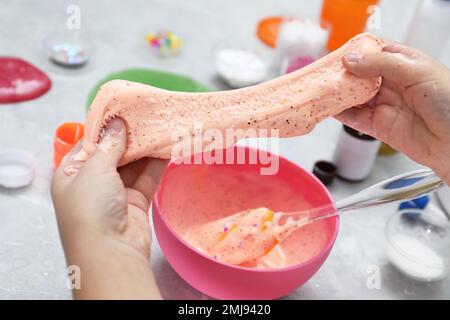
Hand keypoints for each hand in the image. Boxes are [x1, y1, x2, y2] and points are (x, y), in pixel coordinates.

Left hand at [51, 118, 167, 298]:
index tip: (123, 110)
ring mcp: (116, 192)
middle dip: (129, 136)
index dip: (106, 127)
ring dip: (145, 148)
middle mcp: (92, 182)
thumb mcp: (94, 169)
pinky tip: (167, 147)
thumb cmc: (90, 207)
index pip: (89, 144)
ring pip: (133, 164)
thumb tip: (116, 122)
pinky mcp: (136, 201)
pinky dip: (156, 163)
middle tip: (146, 115)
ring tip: (160, 126)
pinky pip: (146, 177)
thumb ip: (110, 144)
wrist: (110, 251)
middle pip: (113, 152)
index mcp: (71, 173)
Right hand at [336, 41, 449, 182]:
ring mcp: (385, 106)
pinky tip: (328, 108)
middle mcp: (394, 84)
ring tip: (319, 91)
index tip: (336, 55)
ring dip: (337, 95)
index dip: (354, 53)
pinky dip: (340, 114)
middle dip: (341, 75)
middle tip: (322, 75)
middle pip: (359, 76)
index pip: (374, 53)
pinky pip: (355, 118)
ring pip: (354, 97)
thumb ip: (381, 64)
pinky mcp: (380, 127)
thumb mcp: (417, 72)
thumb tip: (350, 60)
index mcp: (406, 64)